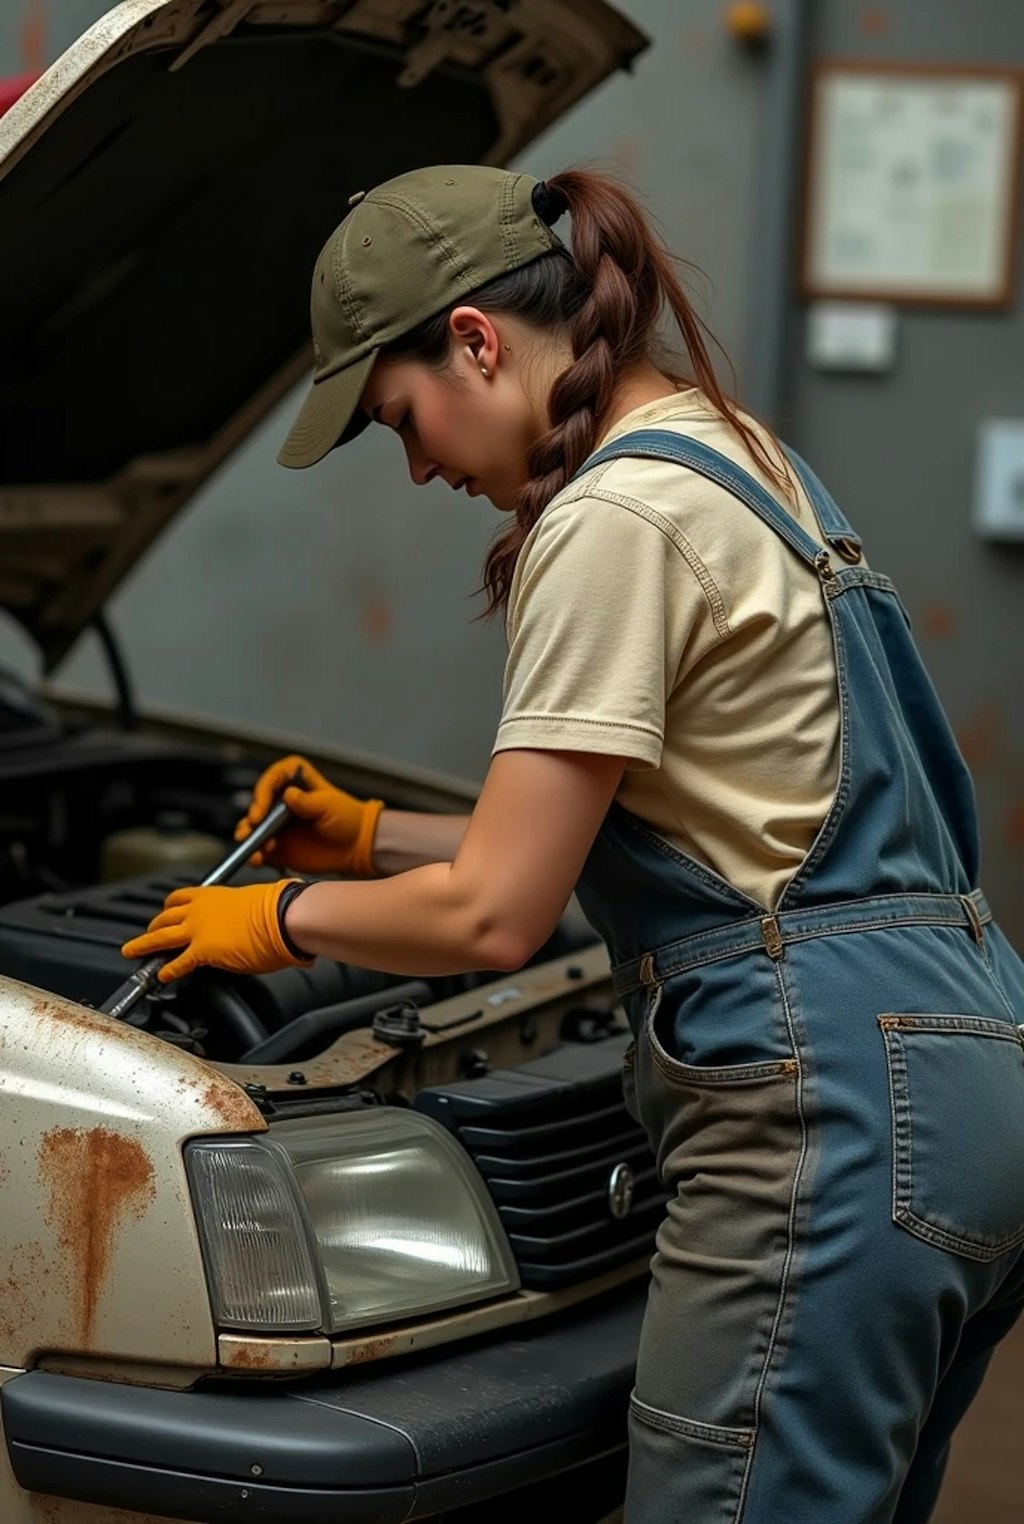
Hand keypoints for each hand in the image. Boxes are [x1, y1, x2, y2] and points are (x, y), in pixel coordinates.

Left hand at [121, 881, 311, 982]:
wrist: (282, 917)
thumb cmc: (277, 908)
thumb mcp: (251, 903)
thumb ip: (239, 913)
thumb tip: (247, 924)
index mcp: (212, 895)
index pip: (181, 898)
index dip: (170, 908)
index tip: (166, 912)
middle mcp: (199, 909)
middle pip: (165, 917)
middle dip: (153, 926)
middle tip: (148, 934)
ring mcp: (198, 930)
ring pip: (160, 936)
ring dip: (144, 944)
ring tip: (133, 951)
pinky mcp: (202, 951)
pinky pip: (178, 962)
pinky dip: (167, 970)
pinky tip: (162, 975)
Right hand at [235, 754, 383, 874]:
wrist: (356, 847)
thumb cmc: (347, 819)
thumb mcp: (330, 805)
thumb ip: (308, 801)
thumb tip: (288, 796)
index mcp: (294, 781)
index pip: (271, 780)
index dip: (262, 792)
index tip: (261, 808)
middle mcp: (280, 801)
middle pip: (256, 805)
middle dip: (251, 818)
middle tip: (254, 827)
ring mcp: (276, 825)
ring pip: (252, 829)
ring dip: (249, 838)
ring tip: (256, 849)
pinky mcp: (276, 847)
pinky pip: (259, 850)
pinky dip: (255, 855)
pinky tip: (259, 859)